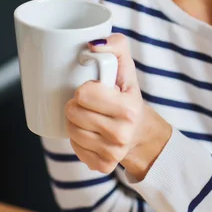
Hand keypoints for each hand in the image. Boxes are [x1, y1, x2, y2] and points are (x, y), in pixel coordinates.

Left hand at [65, 33, 170, 177]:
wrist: (140, 131)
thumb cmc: (127, 94)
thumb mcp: (126, 65)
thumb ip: (115, 45)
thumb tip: (92, 45)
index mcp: (129, 108)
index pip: (83, 95)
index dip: (85, 89)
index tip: (96, 89)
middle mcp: (122, 134)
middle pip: (73, 113)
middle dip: (76, 104)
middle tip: (89, 103)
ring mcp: (113, 153)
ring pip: (71, 131)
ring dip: (75, 121)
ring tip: (89, 116)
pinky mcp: (103, 166)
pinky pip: (75, 149)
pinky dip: (78, 139)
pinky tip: (91, 133)